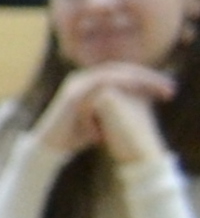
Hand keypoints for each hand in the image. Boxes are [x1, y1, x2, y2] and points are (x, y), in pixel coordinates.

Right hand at [29, 61, 181, 162]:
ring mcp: (76, 83)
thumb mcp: (101, 119)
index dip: (145, 77)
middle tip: (168, 87)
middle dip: (148, 77)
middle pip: (121, 69)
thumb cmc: (75, 137)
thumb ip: (115, 107)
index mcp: (88, 82)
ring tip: (159, 89)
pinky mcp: (74, 94)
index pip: (122, 73)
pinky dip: (122, 84)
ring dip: (140, 79)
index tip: (165, 88)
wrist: (50, 148)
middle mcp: (81, 78)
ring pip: (115, 73)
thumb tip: (138, 104)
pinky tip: (138, 90)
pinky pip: (102, 82)